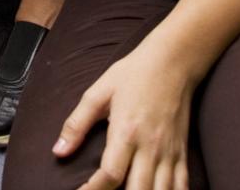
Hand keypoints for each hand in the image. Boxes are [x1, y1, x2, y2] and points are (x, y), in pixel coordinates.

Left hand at [54, 42, 195, 189]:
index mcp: (126, 132)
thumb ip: (77, 124)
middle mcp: (150, 147)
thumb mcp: (98, 93)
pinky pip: (181, 186)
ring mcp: (169, 153)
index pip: (110, 175)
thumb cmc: (132, 75)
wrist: (172, 62)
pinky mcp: (182, 153)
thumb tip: (58, 151)